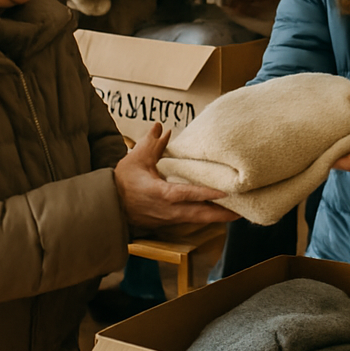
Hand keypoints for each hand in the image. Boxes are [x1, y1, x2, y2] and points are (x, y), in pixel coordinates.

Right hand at [113, 123, 237, 230]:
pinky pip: (190, 221)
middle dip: (221, 214)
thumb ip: (152, 144)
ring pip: (196, 220)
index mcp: (161, 194)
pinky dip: (204, 218)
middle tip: (242, 210)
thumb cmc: (122, 182)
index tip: (225, 192)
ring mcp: (168, 219)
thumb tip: (162, 127)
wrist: (107, 206)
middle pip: (199, 214)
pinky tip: (216, 214)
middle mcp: (168, 210)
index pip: (188, 194)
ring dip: (215, 217)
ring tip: (236, 213)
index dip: (206, 194)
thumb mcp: (136, 160)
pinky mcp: (167, 223)